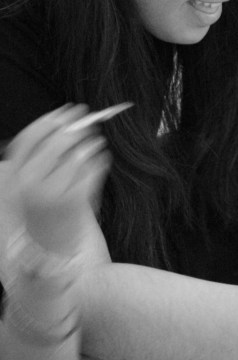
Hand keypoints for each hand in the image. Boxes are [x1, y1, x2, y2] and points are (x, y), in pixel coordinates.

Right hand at [5, 105, 110, 256]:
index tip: (64, 111)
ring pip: (79, 153)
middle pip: (58, 141)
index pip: (31, 136)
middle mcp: (31, 182)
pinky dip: (100, 159)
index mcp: (16, 175)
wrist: (50, 248)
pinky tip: (100, 156)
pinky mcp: (77, 200)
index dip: (50, 120)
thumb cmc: (43, 211)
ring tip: (95, 140)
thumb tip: (66, 121)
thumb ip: (41, 155)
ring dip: (91, 141)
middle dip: (76, 126)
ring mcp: (54, 192)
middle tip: (87, 119)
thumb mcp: (31, 183)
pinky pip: (93, 169)